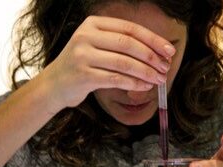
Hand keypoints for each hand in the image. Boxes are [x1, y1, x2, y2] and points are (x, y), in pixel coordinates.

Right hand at [39, 15, 174, 109]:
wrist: (54, 85)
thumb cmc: (82, 66)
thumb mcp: (96, 46)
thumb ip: (120, 44)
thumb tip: (158, 51)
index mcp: (93, 24)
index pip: (129, 29)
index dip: (152, 39)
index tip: (169, 50)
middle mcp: (85, 36)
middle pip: (128, 44)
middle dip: (151, 56)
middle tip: (165, 67)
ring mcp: (82, 56)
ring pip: (123, 62)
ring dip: (145, 72)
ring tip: (158, 79)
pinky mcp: (83, 76)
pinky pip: (116, 79)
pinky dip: (134, 83)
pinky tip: (144, 86)